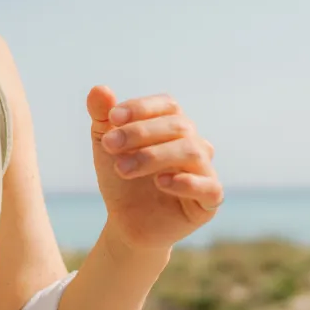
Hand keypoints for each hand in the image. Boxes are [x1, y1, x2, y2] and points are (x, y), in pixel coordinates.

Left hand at [87, 86, 221, 250]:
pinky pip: (210, 187)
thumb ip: (102, 117)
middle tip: (110, 146)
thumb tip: (99, 88)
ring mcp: (205, 171)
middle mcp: (194, 143)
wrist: (124, 220)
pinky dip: (186, 182)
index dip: (141, 108)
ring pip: (192, 152)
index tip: (112, 118)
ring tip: (122, 168)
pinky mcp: (209, 201)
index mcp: (173, 126)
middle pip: (178, 126)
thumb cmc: (120, 177)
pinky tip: (160, 182)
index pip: (167, 105)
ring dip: (153, 156)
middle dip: (140, 133)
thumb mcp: (105, 145)